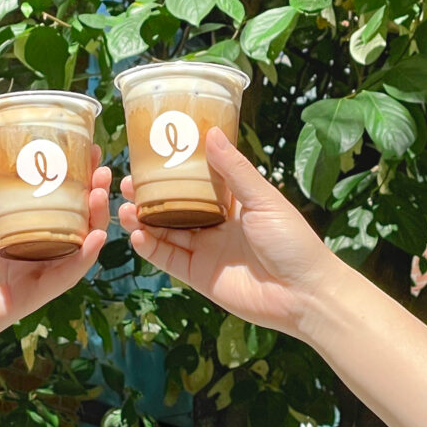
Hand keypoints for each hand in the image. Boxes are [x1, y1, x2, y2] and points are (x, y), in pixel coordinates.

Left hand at [0, 149, 110, 356]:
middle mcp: (29, 251)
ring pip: (77, 245)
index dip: (67, 179)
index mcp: (11, 231)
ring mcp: (34, 273)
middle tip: (102, 169)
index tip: (82, 152)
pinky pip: (67, 274)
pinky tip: (96, 235)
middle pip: (71, 220)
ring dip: (95, 220)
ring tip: (102, 192)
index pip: (47, 201)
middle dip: (91, 195)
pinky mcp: (35, 294)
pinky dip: (85, 256)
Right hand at [119, 128, 336, 336]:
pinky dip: (150, 248)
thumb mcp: (262, 199)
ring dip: (142, 221)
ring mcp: (205, 252)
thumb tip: (211, 132)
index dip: (171, 171)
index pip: (195, 182)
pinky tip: (136, 235)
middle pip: (173, 208)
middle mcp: (215, 226)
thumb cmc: (292, 241)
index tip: (148, 155)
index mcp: (232, 204)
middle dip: (148, 196)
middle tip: (126, 183)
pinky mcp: (198, 276)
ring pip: (165, 233)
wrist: (304, 294)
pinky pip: (168, 260)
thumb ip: (234, 170)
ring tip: (123, 208)